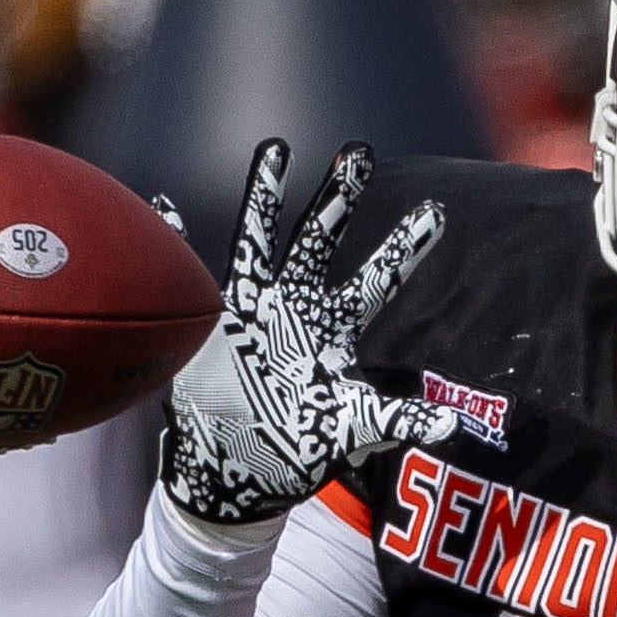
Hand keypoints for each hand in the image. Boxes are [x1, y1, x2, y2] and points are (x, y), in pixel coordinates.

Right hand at [158, 140, 455, 524]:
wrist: (241, 466)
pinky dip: (176, 241)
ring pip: (260, 238)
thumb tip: (451, 427)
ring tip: (276, 150)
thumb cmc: (300, 446)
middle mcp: (296, 305)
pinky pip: (190, 273)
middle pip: (322, 239)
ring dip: (266, 197)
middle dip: (340, 198)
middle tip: (360, 153)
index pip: (378, 280)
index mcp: (334, 326)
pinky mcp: (211, 321)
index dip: (405, 248)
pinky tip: (165, 206)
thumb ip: (399, 422)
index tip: (436, 211)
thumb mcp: (354, 430)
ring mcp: (252, 308)